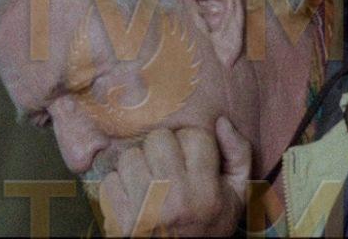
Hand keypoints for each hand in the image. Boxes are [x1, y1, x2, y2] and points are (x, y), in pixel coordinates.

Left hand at [100, 118, 250, 236]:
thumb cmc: (208, 225)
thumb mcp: (237, 194)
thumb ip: (238, 154)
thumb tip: (221, 122)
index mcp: (205, 192)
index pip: (194, 136)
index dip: (192, 142)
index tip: (192, 157)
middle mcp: (174, 199)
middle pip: (158, 139)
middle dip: (163, 148)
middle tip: (168, 165)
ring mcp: (144, 210)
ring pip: (130, 156)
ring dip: (139, 164)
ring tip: (150, 179)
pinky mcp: (120, 220)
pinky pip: (110, 180)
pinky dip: (119, 185)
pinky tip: (134, 195)